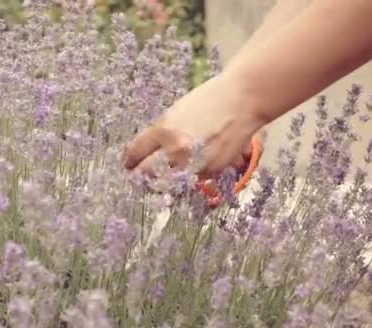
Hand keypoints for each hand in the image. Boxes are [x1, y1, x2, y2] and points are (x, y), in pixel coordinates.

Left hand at [122, 74, 262, 179]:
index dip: (129, 160)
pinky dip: (186, 178)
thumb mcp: (175, 112)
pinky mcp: (210, 172)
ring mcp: (193, 163)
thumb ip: (161, 133)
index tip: (129, 164)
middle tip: (139, 176)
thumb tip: (147, 152)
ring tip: (161, 177)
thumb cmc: (209, 100)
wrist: (242, 101)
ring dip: (161, 181)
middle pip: (145, 174)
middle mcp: (175, 150)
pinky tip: (188, 169)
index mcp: (163, 130)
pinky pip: (190, 180)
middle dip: (140, 175)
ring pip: (167, 183)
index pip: (135, 153)